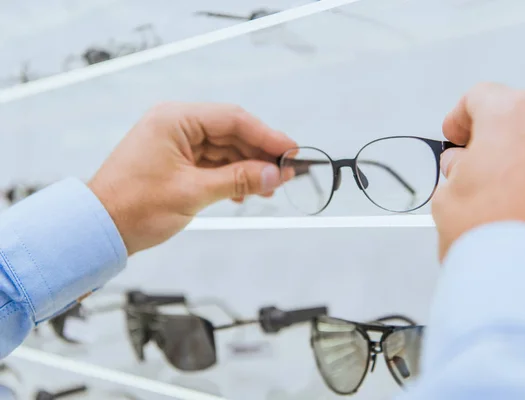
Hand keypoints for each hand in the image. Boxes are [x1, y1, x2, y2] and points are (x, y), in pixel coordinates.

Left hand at [88, 102, 295, 253]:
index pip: (233, 119)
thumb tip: (273, 174)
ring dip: (247, 168)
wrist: (99, 228)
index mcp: (174, 120)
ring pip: (224, 149)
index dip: (267, 135)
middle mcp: (175, 125)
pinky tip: (243, 192)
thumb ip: (238, 180)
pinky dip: (230, 176)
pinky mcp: (176, 160)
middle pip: (231, 133)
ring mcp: (175, 143)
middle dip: (259, 155)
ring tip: (268, 187)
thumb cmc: (132, 207)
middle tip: (285, 173)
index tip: (291, 151)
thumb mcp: (193, 193)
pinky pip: (212, 163)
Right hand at [432, 83, 524, 259]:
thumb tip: (464, 166)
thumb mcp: (449, 197)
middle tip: (479, 160)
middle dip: (497, 131)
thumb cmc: (498, 241)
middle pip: (522, 107)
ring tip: (516, 174)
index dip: (460, 117)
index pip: (480, 97)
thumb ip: (456, 169)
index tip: (456, 135)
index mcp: (513, 115)